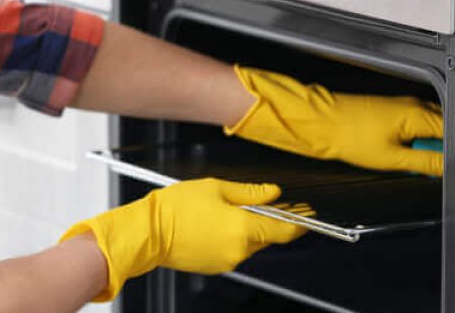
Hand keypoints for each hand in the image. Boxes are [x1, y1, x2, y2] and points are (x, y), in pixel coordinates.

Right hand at [59, 178, 304, 301]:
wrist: (147, 232)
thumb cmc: (175, 208)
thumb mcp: (215, 188)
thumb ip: (249, 192)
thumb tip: (272, 193)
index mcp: (243, 229)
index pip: (284, 231)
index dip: (300, 222)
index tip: (307, 214)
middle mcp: (239, 249)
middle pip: (266, 236)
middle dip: (265, 220)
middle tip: (259, 201)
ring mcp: (227, 261)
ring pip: (248, 243)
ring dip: (245, 228)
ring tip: (224, 209)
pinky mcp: (215, 266)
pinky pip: (232, 250)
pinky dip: (230, 237)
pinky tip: (213, 223)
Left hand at [228, 65, 443, 175]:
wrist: (321, 123)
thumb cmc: (348, 136)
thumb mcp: (393, 158)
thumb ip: (426, 163)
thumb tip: (450, 168)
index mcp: (418, 114)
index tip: (449, 169)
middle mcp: (414, 106)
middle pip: (447, 130)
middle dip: (443, 150)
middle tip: (428, 168)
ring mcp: (404, 106)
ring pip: (432, 129)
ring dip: (429, 146)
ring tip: (409, 159)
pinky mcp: (393, 111)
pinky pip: (417, 126)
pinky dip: (415, 140)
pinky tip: (401, 151)